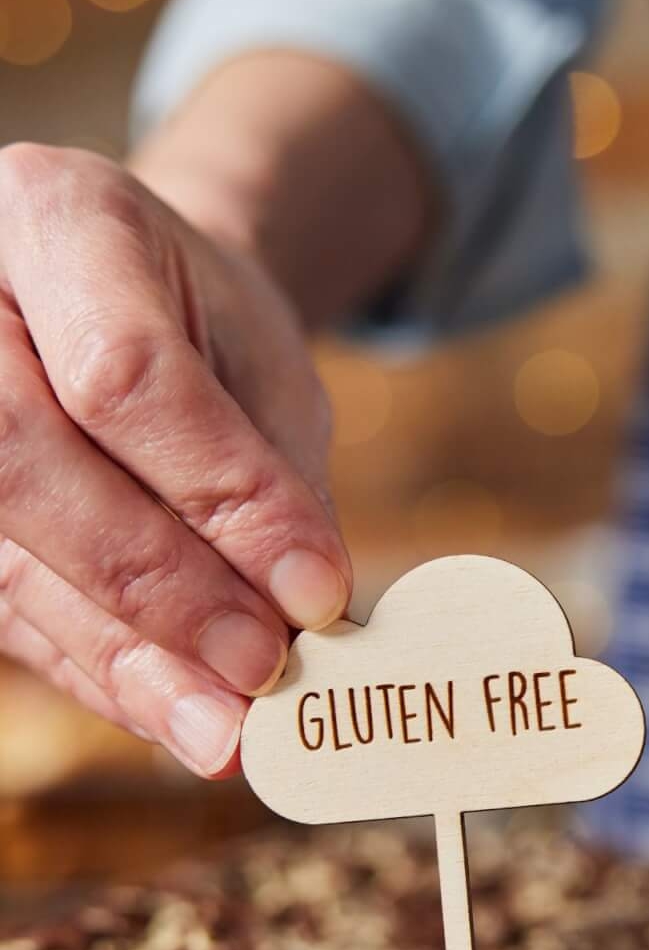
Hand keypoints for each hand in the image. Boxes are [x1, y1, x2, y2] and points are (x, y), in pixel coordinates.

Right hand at [0, 143, 351, 776]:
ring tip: (226, 731)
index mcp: (55, 218)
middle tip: (263, 669)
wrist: (128, 302)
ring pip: (8, 556)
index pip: (121, 375)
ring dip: (125, 658)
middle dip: (157, 584)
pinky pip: (11, 610)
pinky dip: (101, 673)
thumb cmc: (202, 324)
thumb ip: (271, 477)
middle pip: (26, 460)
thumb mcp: (260, 363)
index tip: (317, 588)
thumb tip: (301, 620)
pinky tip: (176, 718)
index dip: (219, 495)